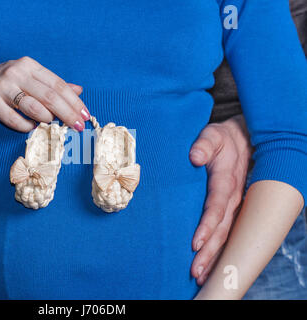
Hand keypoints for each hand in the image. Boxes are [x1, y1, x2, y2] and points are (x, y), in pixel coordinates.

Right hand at [0, 56, 87, 131]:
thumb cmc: (4, 82)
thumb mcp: (28, 77)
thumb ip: (52, 84)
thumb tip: (78, 90)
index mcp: (29, 66)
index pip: (57, 84)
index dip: (74, 101)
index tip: (85, 115)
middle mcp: (16, 73)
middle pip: (49, 96)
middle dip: (67, 113)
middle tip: (78, 126)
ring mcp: (1, 87)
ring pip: (32, 107)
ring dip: (47, 119)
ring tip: (54, 125)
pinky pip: (13, 119)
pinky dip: (26, 126)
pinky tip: (32, 128)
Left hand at [189, 114, 251, 284]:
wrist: (241, 139)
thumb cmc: (221, 139)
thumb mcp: (212, 135)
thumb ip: (204, 144)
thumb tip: (195, 157)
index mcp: (226, 181)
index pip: (216, 207)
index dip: (207, 225)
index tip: (195, 243)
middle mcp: (233, 198)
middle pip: (222, 229)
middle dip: (209, 252)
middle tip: (195, 271)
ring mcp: (234, 206)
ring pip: (225, 235)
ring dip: (214, 256)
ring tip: (200, 276)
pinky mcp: (231, 209)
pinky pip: (226, 233)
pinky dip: (218, 250)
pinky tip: (208, 265)